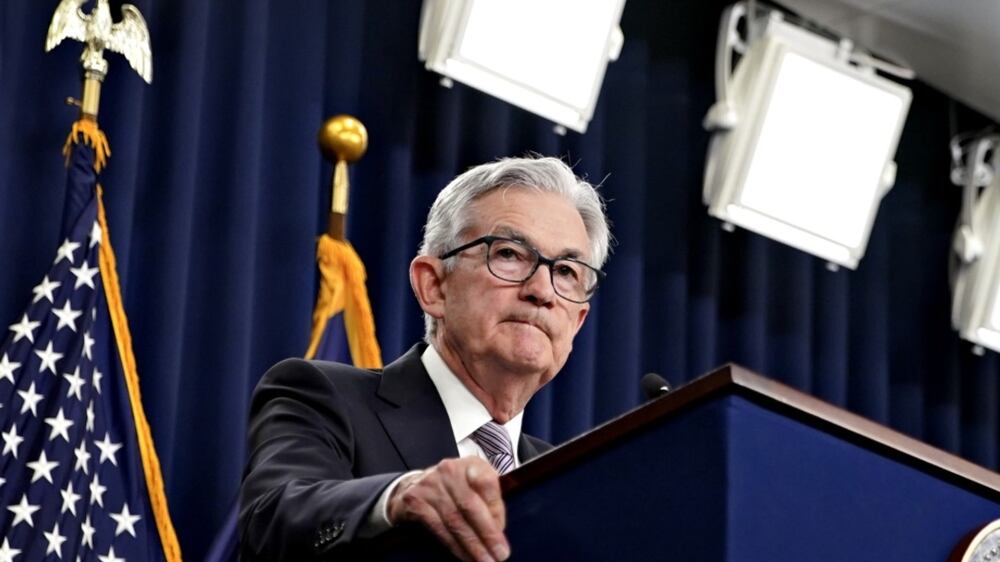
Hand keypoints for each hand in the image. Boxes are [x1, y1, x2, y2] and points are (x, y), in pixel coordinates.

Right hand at [387, 456, 508, 561]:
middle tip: (500, 554)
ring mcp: (430, 484)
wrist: (416, 484)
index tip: (502, 529)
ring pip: (454, 520)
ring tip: (485, 560)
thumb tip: (499, 530)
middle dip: (487, 533)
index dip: (496, 508)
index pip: (486, 482)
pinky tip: (465, 556)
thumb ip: (489, 501)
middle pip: (470, 504)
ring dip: (472, 545)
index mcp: (470, 464)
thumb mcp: (476, 486)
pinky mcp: (415, 500)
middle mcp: (449, 470)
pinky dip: (454, 545)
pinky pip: (438, 528)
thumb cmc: (456, 488)